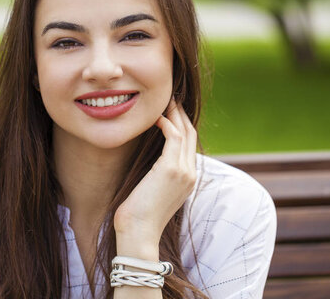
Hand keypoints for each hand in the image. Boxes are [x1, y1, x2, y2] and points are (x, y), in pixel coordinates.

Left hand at [114, 97, 196, 256]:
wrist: (138, 232)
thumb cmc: (139, 214)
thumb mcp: (152, 189)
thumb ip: (156, 173)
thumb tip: (147, 159)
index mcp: (188, 178)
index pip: (189, 144)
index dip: (181, 123)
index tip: (169, 110)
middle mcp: (190, 173)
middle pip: (190, 133)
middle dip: (180, 113)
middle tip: (168, 97)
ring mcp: (184, 171)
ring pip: (184, 131)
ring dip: (174, 113)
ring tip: (163, 100)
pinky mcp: (171, 169)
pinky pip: (174, 137)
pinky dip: (166, 123)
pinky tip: (154, 117)